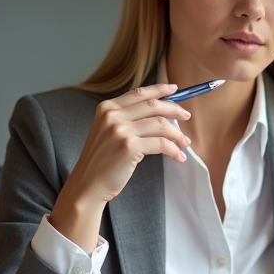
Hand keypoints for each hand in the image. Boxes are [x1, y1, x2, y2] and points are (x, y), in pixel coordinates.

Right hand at [50, 83, 192, 251]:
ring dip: (177, 134)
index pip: (139, 94)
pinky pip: (161, 144)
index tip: (174, 89)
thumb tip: (158, 113)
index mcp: (107, 108)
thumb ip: (125, 118)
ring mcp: (120, 130)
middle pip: (153, 105)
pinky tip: (178, 156)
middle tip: (186, 116)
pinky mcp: (129, 147)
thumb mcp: (107, 131)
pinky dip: (173, 149)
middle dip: (174, 110)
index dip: (159, 89)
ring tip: (184, 143)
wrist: (88, 184)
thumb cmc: (101, 161)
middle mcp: (112, 115)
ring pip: (160, 124)